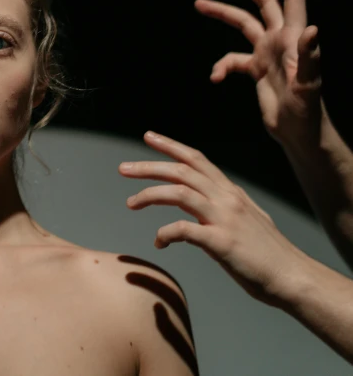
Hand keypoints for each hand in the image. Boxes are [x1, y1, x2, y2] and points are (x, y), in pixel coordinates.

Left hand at [119, 131, 307, 306]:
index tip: (148, 137)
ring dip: (150, 195)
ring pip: (179, 193)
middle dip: (148, 166)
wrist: (292, 278)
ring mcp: (225, 218)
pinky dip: (165, 233)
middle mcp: (227, 198)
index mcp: (231, 192)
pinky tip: (159, 241)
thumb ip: (223, 210)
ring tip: (130, 203)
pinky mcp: (221, 242)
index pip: (197, 159)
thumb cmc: (267, 254)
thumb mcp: (245, 220)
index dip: (171, 145)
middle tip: (123, 169)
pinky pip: (183, 229)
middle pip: (182, 170)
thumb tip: (200, 214)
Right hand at [195, 0, 321, 144]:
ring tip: (198, 4)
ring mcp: (267, 54)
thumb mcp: (308, 85)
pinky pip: (232, 59)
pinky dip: (220, 66)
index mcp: (292, 38)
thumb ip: (309, 56)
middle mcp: (279, 40)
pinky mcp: (256, 70)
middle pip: (261, 2)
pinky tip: (214, 79)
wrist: (298, 133)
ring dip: (221, 13)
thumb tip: (313, 29)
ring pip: (241, 25)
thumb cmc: (307, 110)